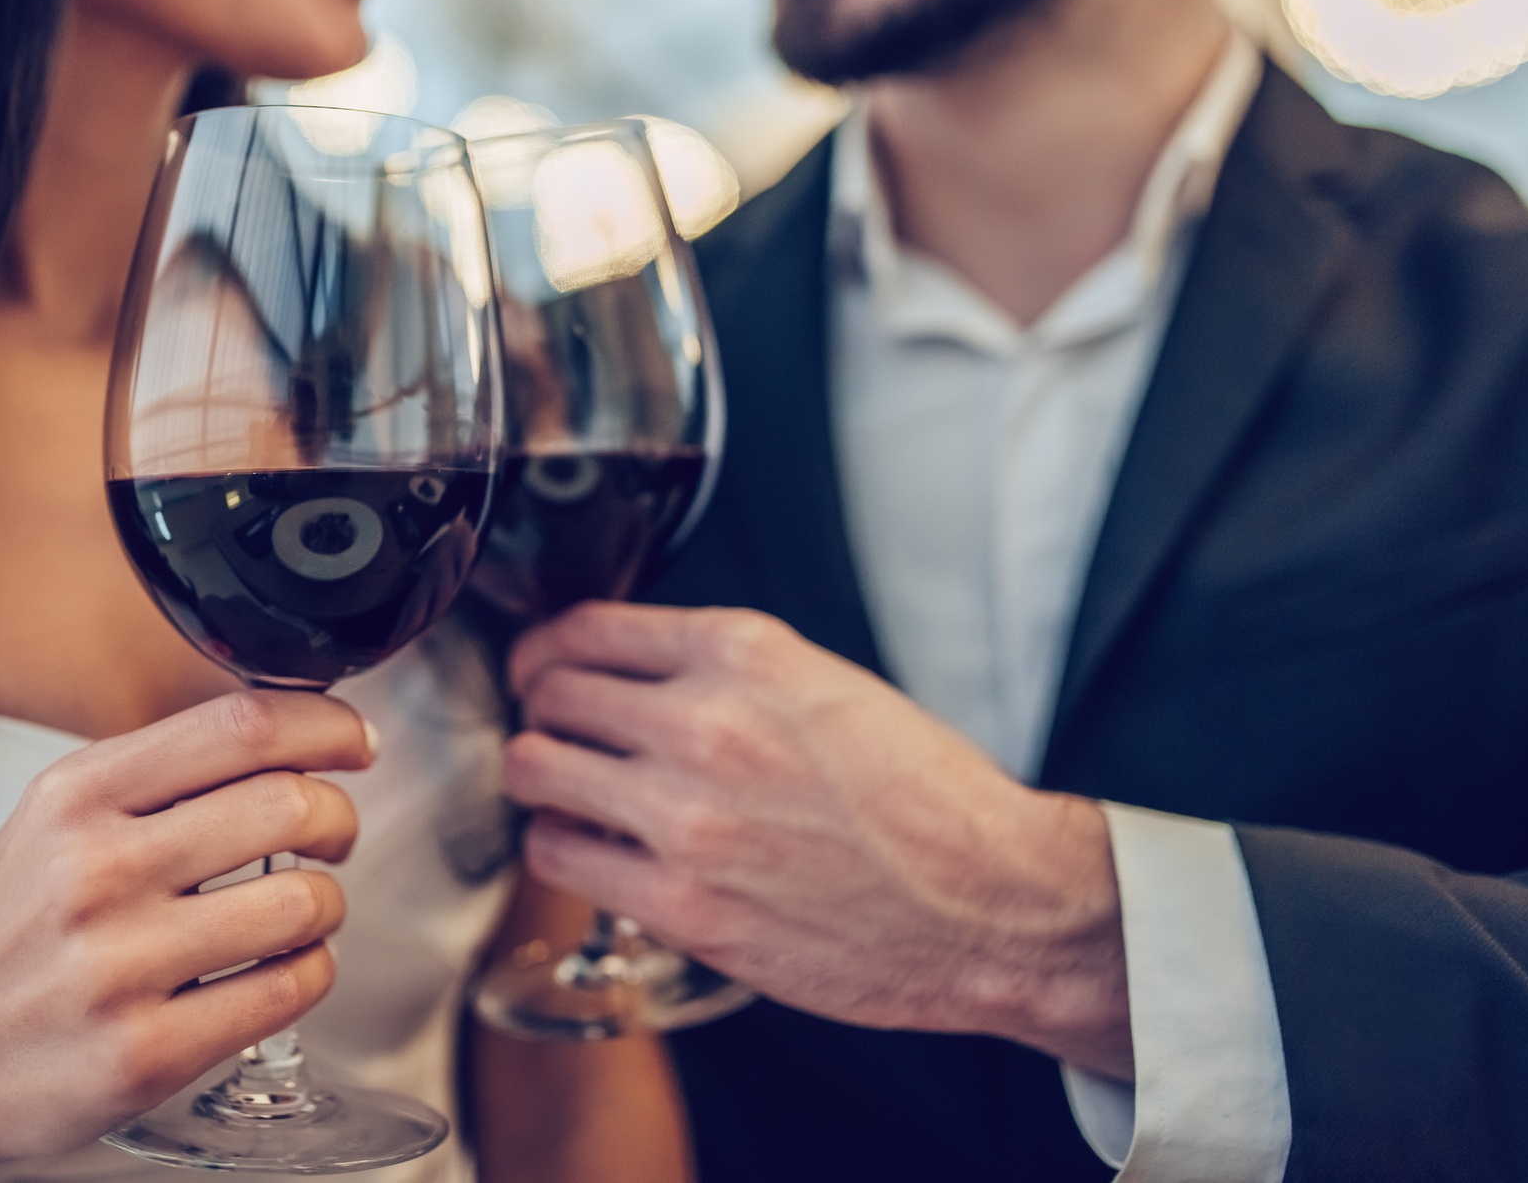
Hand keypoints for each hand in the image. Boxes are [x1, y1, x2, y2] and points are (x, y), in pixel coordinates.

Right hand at [0, 689, 375, 1181]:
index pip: (240, 724)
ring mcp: (120, 965)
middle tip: (332, 834)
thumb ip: (156, 779)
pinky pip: (288, 989)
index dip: (326, 724)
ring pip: (305, 901)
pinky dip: (308, 973)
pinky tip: (276, 970)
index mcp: (77, 796)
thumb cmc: (0, 942)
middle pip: (290, 803)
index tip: (354, 740)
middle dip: (338, 817)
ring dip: (327, 905)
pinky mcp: (145, 1052)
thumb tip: (287, 739)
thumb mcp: (52, 825)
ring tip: (297, 914)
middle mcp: (96, 869)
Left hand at [502, 604, 1132, 1077]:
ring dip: (540, 778)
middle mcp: (706, 721)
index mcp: (745, 653)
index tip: (544, 666)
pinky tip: (589, 849)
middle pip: (549, 692)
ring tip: (564, 792)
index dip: (549, 648)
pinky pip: (559, 856)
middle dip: (541, 710)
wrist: (992, 902)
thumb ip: (729, 672)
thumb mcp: (830, 686)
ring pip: (534, 769)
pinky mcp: (681, 902)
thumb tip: (640, 674)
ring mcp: (686, 814)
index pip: (588, 626)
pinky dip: (560, 848)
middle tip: (551, 731)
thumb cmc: (930, 802)